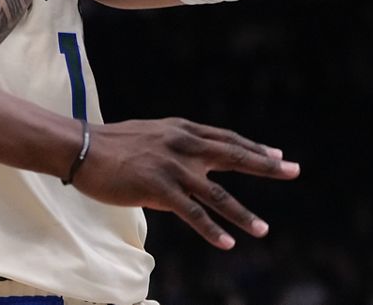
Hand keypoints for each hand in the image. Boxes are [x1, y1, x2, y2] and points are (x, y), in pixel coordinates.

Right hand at [71, 117, 299, 248]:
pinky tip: (227, 242)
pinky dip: (212, 229)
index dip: (252, 147)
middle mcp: (181, 145)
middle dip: (266, 165)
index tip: (277, 154)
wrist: (79, 147)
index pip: (225, 138)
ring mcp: (171, 167)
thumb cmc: (109, 145)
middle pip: (232, 155)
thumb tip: (190, 180)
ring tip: (263, 230)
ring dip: (242, 213)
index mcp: (179, 130)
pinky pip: (192, 213)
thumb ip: (172, 152)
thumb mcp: (148, 137)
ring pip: (216, 193)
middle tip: (293, 170)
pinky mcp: (157, 188)